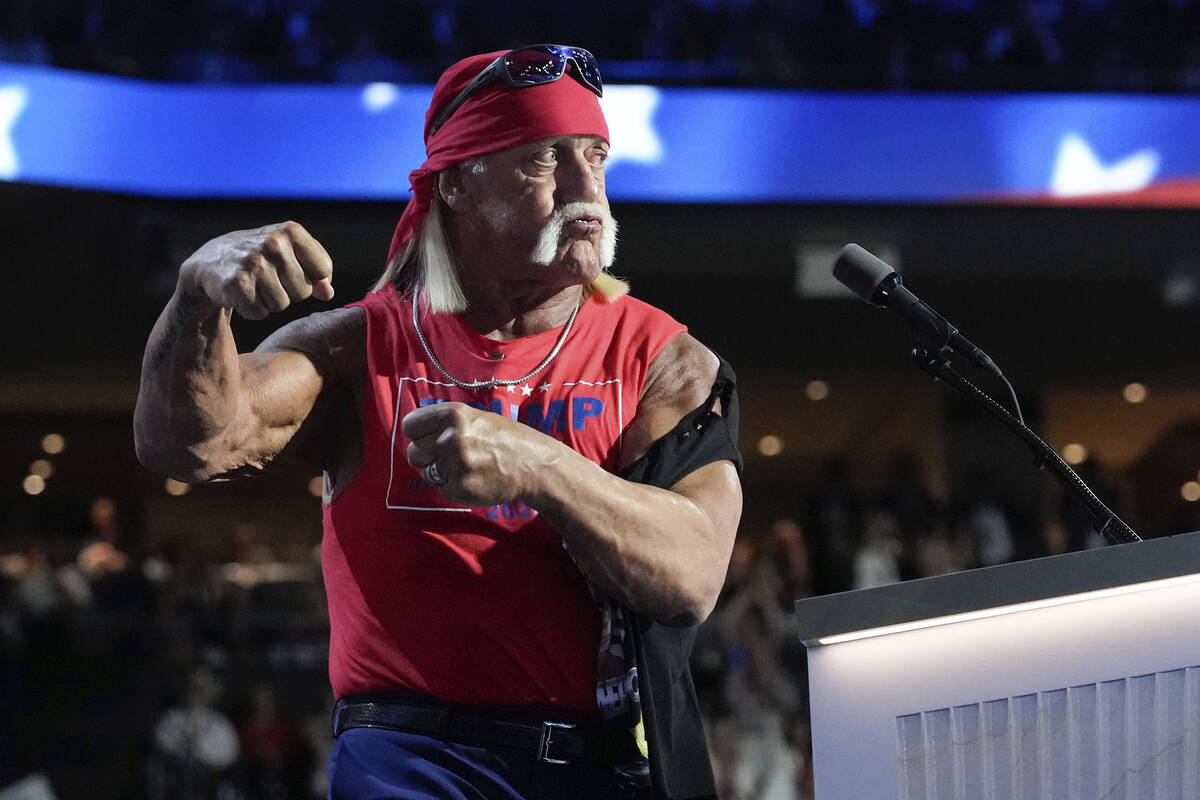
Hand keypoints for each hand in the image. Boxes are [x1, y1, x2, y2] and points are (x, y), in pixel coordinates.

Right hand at [179, 221, 333, 319]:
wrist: (211, 261)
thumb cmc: (260, 258)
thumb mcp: (291, 254)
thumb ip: (317, 272)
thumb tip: (328, 294)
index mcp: (291, 231)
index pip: (323, 270)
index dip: (310, 277)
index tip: (291, 270)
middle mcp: (274, 243)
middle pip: (304, 291)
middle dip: (288, 291)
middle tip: (267, 277)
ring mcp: (254, 263)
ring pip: (282, 305)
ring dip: (269, 301)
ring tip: (254, 284)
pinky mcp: (237, 284)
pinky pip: (260, 313)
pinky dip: (252, 309)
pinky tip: (242, 293)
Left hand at [402, 402, 550, 507]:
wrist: (532, 465)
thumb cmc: (503, 438)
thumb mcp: (474, 416)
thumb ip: (444, 422)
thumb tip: (414, 431)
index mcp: (452, 414)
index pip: (410, 425)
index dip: (419, 433)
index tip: (430, 437)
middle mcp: (450, 437)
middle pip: (413, 450)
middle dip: (428, 454)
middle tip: (453, 455)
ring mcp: (453, 464)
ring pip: (424, 470)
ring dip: (438, 471)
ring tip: (464, 465)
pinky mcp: (458, 488)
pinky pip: (439, 487)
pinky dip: (451, 485)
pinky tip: (471, 478)